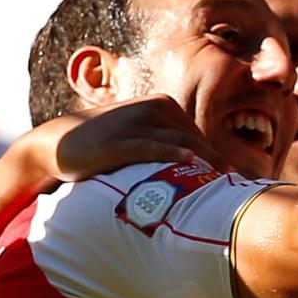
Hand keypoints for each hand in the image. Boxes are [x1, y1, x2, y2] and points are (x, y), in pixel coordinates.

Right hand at [17, 95, 226, 187]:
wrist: (57, 144)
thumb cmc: (104, 145)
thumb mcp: (139, 138)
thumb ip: (166, 145)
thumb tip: (196, 170)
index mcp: (163, 106)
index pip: (199, 136)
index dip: (217, 160)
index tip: (238, 183)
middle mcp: (154, 109)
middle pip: (196, 140)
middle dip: (217, 165)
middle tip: (239, 190)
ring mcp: (136, 123)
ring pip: (180, 144)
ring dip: (204, 164)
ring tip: (224, 186)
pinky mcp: (119, 141)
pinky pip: (151, 146)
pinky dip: (172, 154)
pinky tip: (190, 163)